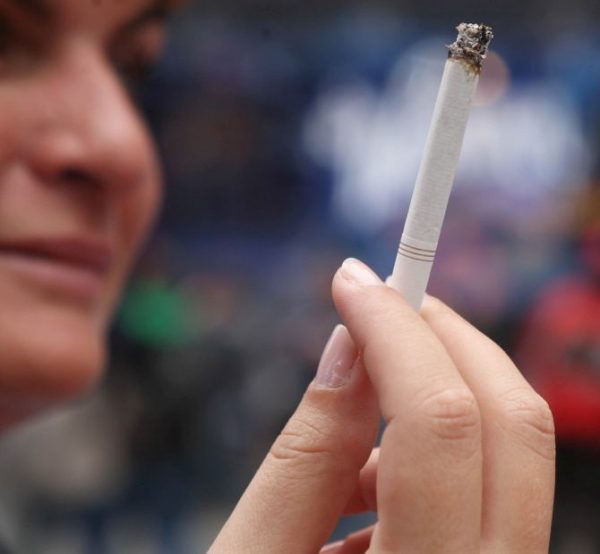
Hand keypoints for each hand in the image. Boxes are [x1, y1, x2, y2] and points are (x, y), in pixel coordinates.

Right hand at [210, 259, 555, 552]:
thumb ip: (307, 449)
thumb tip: (348, 343)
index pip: (439, 426)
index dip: (395, 331)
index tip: (353, 280)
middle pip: (512, 425)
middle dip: (443, 338)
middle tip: (382, 302)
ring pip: (512, 449)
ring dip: (435, 393)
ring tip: (351, 416)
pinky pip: (491, 484)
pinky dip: (433, 448)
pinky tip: (370, 479)